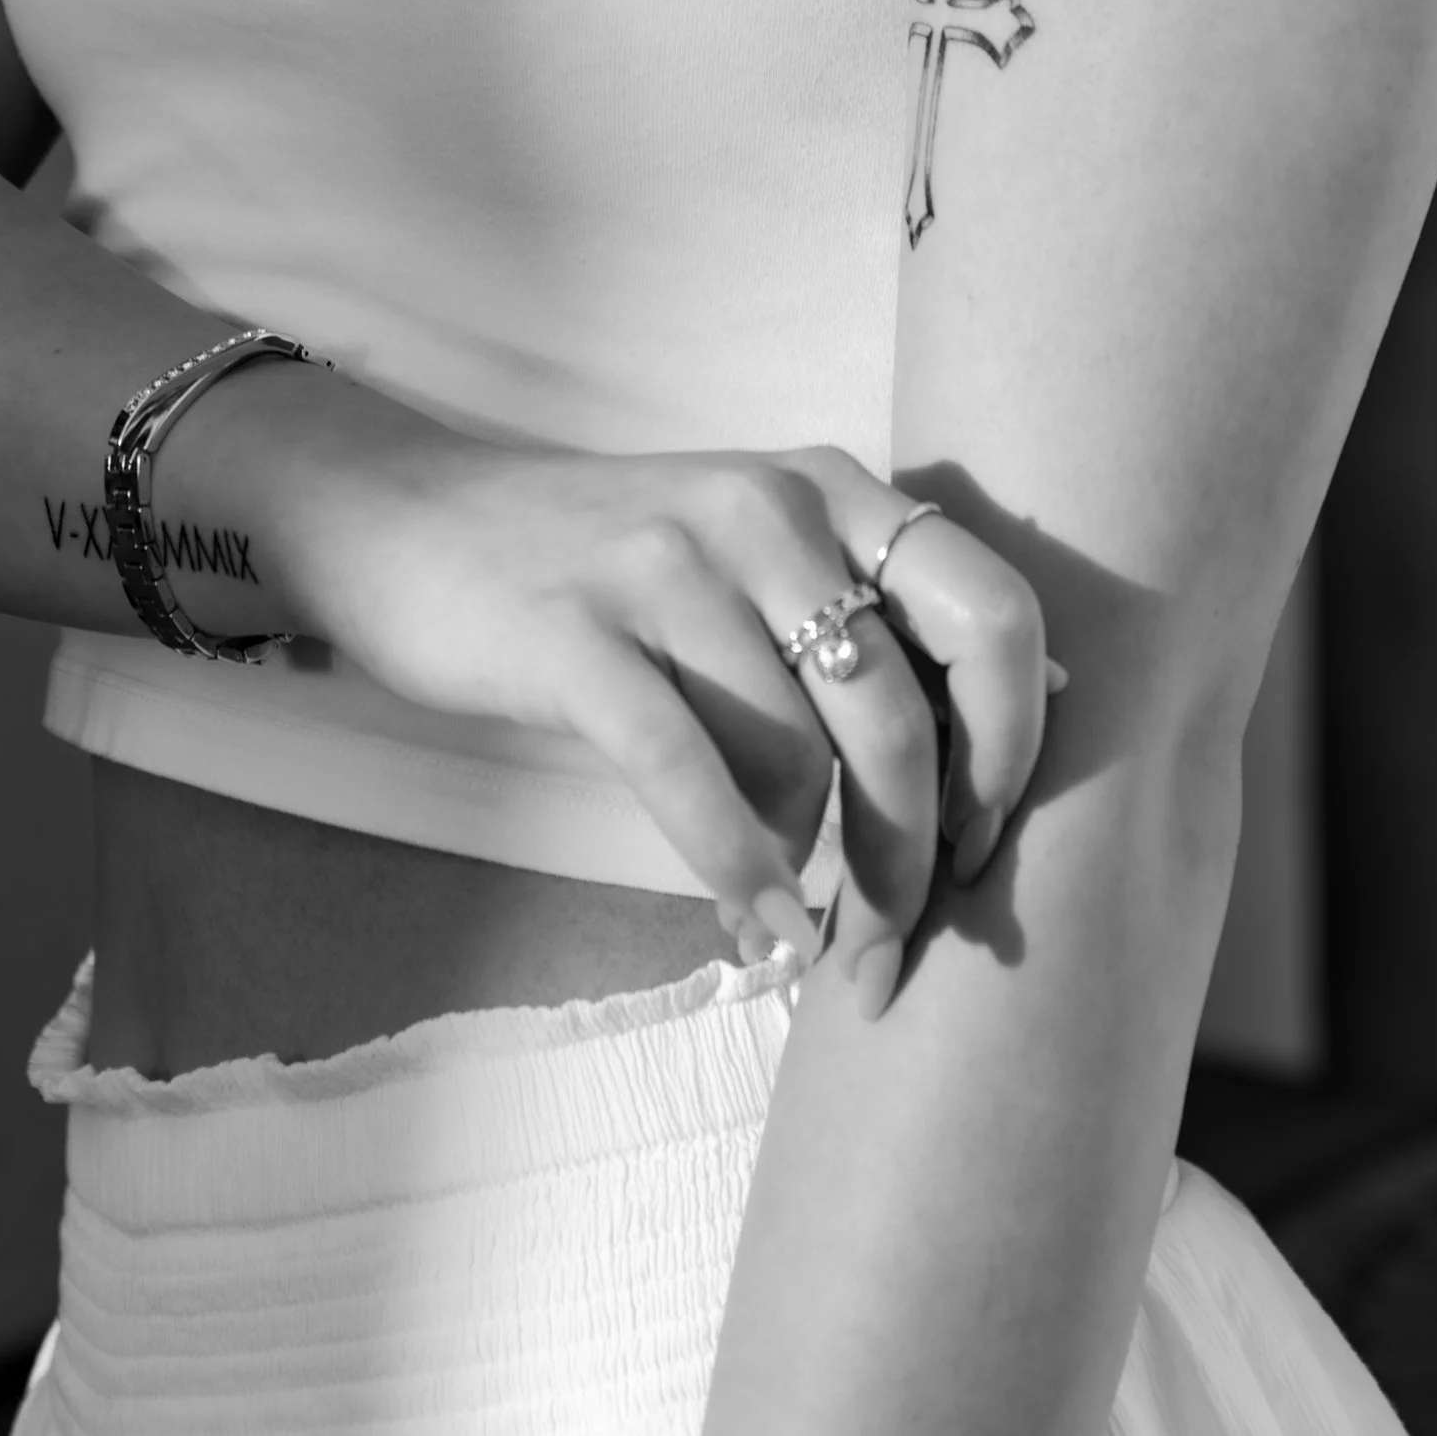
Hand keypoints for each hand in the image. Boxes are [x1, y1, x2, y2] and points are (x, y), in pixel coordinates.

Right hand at [281, 391, 1054, 1013]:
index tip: (985, 850)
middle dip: (911, 857)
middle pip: (898, 713)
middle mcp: (764, 509)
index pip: (992, 612)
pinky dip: (734, 869)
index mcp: (830, 488)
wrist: (415, 523)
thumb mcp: (752, 552)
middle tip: (891, 948)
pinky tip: (754, 925)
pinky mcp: (575, 631)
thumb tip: (1021, 730)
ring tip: (799, 927)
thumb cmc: (606, 567)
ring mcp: (664, 563)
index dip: (1010, 750)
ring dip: (812, 871)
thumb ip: (869, 619)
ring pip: (798, 757)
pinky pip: (686, 774)